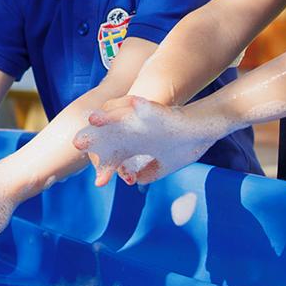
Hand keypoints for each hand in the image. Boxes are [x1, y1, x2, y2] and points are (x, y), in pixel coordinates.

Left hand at [72, 95, 215, 185]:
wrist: (208, 125)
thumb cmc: (187, 142)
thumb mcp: (167, 163)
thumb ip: (149, 171)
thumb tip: (135, 180)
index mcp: (137, 143)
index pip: (116, 155)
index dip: (107, 167)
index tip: (99, 183)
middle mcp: (137, 130)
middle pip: (111, 134)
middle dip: (95, 139)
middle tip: (77, 144)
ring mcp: (146, 120)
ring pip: (122, 117)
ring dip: (109, 117)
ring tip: (93, 119)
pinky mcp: (160, 111)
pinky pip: (148, 107)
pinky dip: (140, 105)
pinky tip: (132, 103)